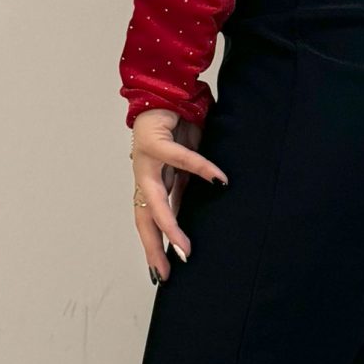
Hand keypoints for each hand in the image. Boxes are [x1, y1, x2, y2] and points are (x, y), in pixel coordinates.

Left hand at [130, 110, 227, 280]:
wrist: (168, 91)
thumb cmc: (177, 126)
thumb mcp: (185, 163)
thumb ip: (186, 185)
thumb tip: (200, 207)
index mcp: (153, 183)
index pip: (150, 222)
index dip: (154, 246)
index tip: (163, 272)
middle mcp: (146, 176)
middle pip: (145, 220)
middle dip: (154, 248)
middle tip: (166, 272)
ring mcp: (146, 160)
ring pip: (155, 200)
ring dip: (170, 226)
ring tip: (184, 246)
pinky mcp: (155, 140)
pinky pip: (181, 158)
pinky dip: (201, 169)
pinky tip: (219, 180)